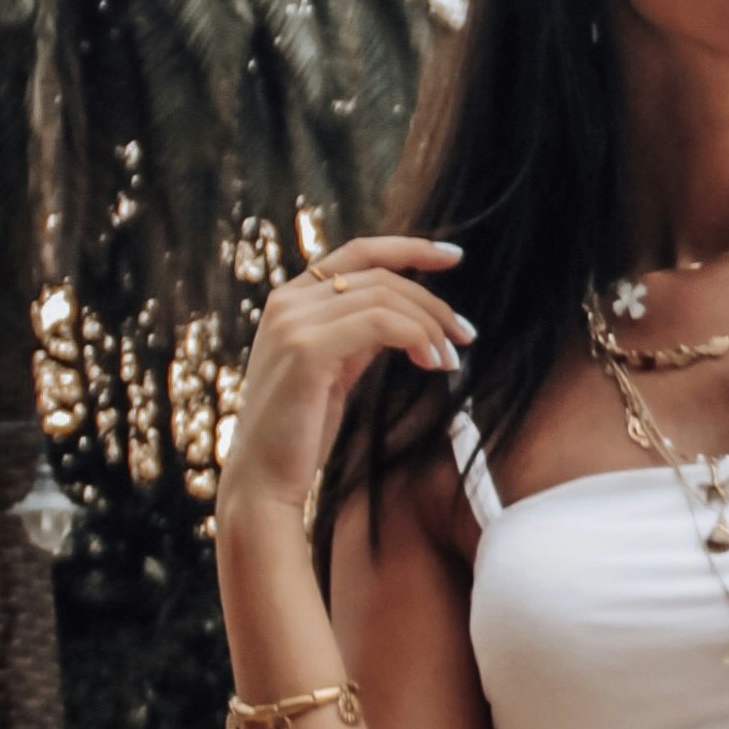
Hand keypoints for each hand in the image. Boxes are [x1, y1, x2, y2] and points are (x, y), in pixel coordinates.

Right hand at [218, 236, 471, 525]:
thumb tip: (405, 314)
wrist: (262, 480)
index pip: (359, 252)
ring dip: (430, 326)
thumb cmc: (298, 431)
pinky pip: (379, 323)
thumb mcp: (334, 369)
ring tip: (449, 360)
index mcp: (291, 300)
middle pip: (381, 277)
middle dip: (433, 303)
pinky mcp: (306, 349)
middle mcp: (287, 301)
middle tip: (465, 335)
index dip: (410, 248)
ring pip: (385, 298)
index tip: (454, 256)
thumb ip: (358, 334)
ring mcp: (293, 322)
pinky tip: (432, 363)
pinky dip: (416, 337)